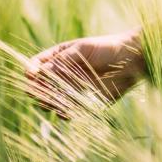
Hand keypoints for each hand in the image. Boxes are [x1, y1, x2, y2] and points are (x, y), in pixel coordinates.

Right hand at [23, 31, 145, 118]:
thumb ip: (63, 60)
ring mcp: (71, 90)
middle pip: (39, 86)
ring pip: (51, 101)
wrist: (131, 60)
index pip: (36, 66)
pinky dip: (64, 113)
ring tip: (55, 102)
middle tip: (42, 93)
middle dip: (37, 90)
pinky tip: (66, 112)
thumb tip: (41, 71)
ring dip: (49, 103)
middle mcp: (62, 75)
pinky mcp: (84, 103)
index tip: (31, 75)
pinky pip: (68, 112)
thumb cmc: (107, 48)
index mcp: (59, 57)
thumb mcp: (83, 49)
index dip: (31, 72)